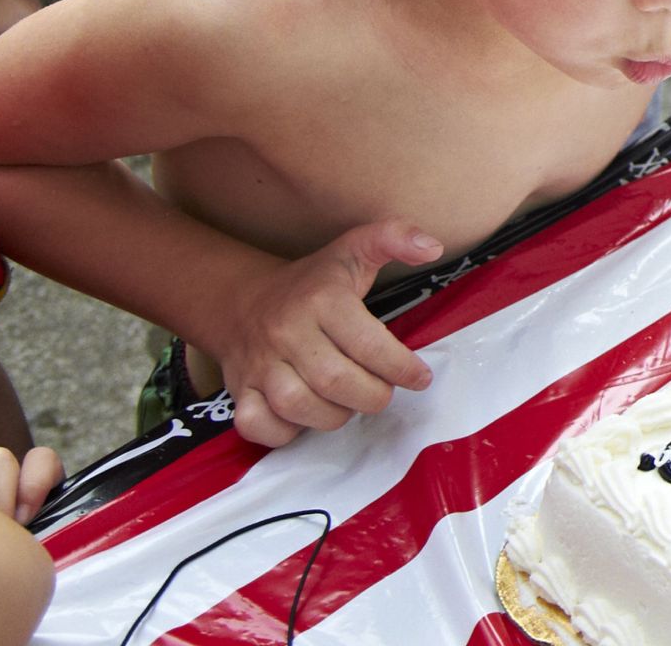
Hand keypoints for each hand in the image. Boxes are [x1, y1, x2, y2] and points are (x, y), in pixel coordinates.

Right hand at [203, 221, 441, 447]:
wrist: (240, 300)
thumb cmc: (312, 282)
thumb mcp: (354, 249)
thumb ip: (395, 238)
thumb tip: (432, 247)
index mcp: (321, 299)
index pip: (368, 343)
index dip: (401, 367)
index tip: (420, 377)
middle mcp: (286, 332)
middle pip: (336, 381)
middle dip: (373, 395)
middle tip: (383, 391)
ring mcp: (258, 363)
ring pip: (298, 406)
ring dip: (335, 415)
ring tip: (350, 402)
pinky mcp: (238, 389)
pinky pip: (258, 425)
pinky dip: (285, 432)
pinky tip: (307, 417)